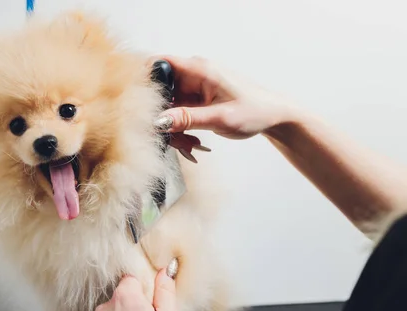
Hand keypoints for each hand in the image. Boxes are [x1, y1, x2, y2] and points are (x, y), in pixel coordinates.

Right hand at [155, 55, 296, 138]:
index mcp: (200, 70)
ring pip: (166, 107)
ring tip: (189, 143)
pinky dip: (180, 129)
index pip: (160, 63)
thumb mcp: (220, 118)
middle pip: (159, 91)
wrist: (274, 116)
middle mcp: (193, 75)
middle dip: (160, 116)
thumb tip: (159, 121)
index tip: (141, 105)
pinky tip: (192, 140)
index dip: (145, 80)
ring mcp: (193, 88)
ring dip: (172, 128)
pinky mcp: (194, 100)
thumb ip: (188, 119)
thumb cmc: (256, 110)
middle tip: (172, 137)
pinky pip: (176, 114)